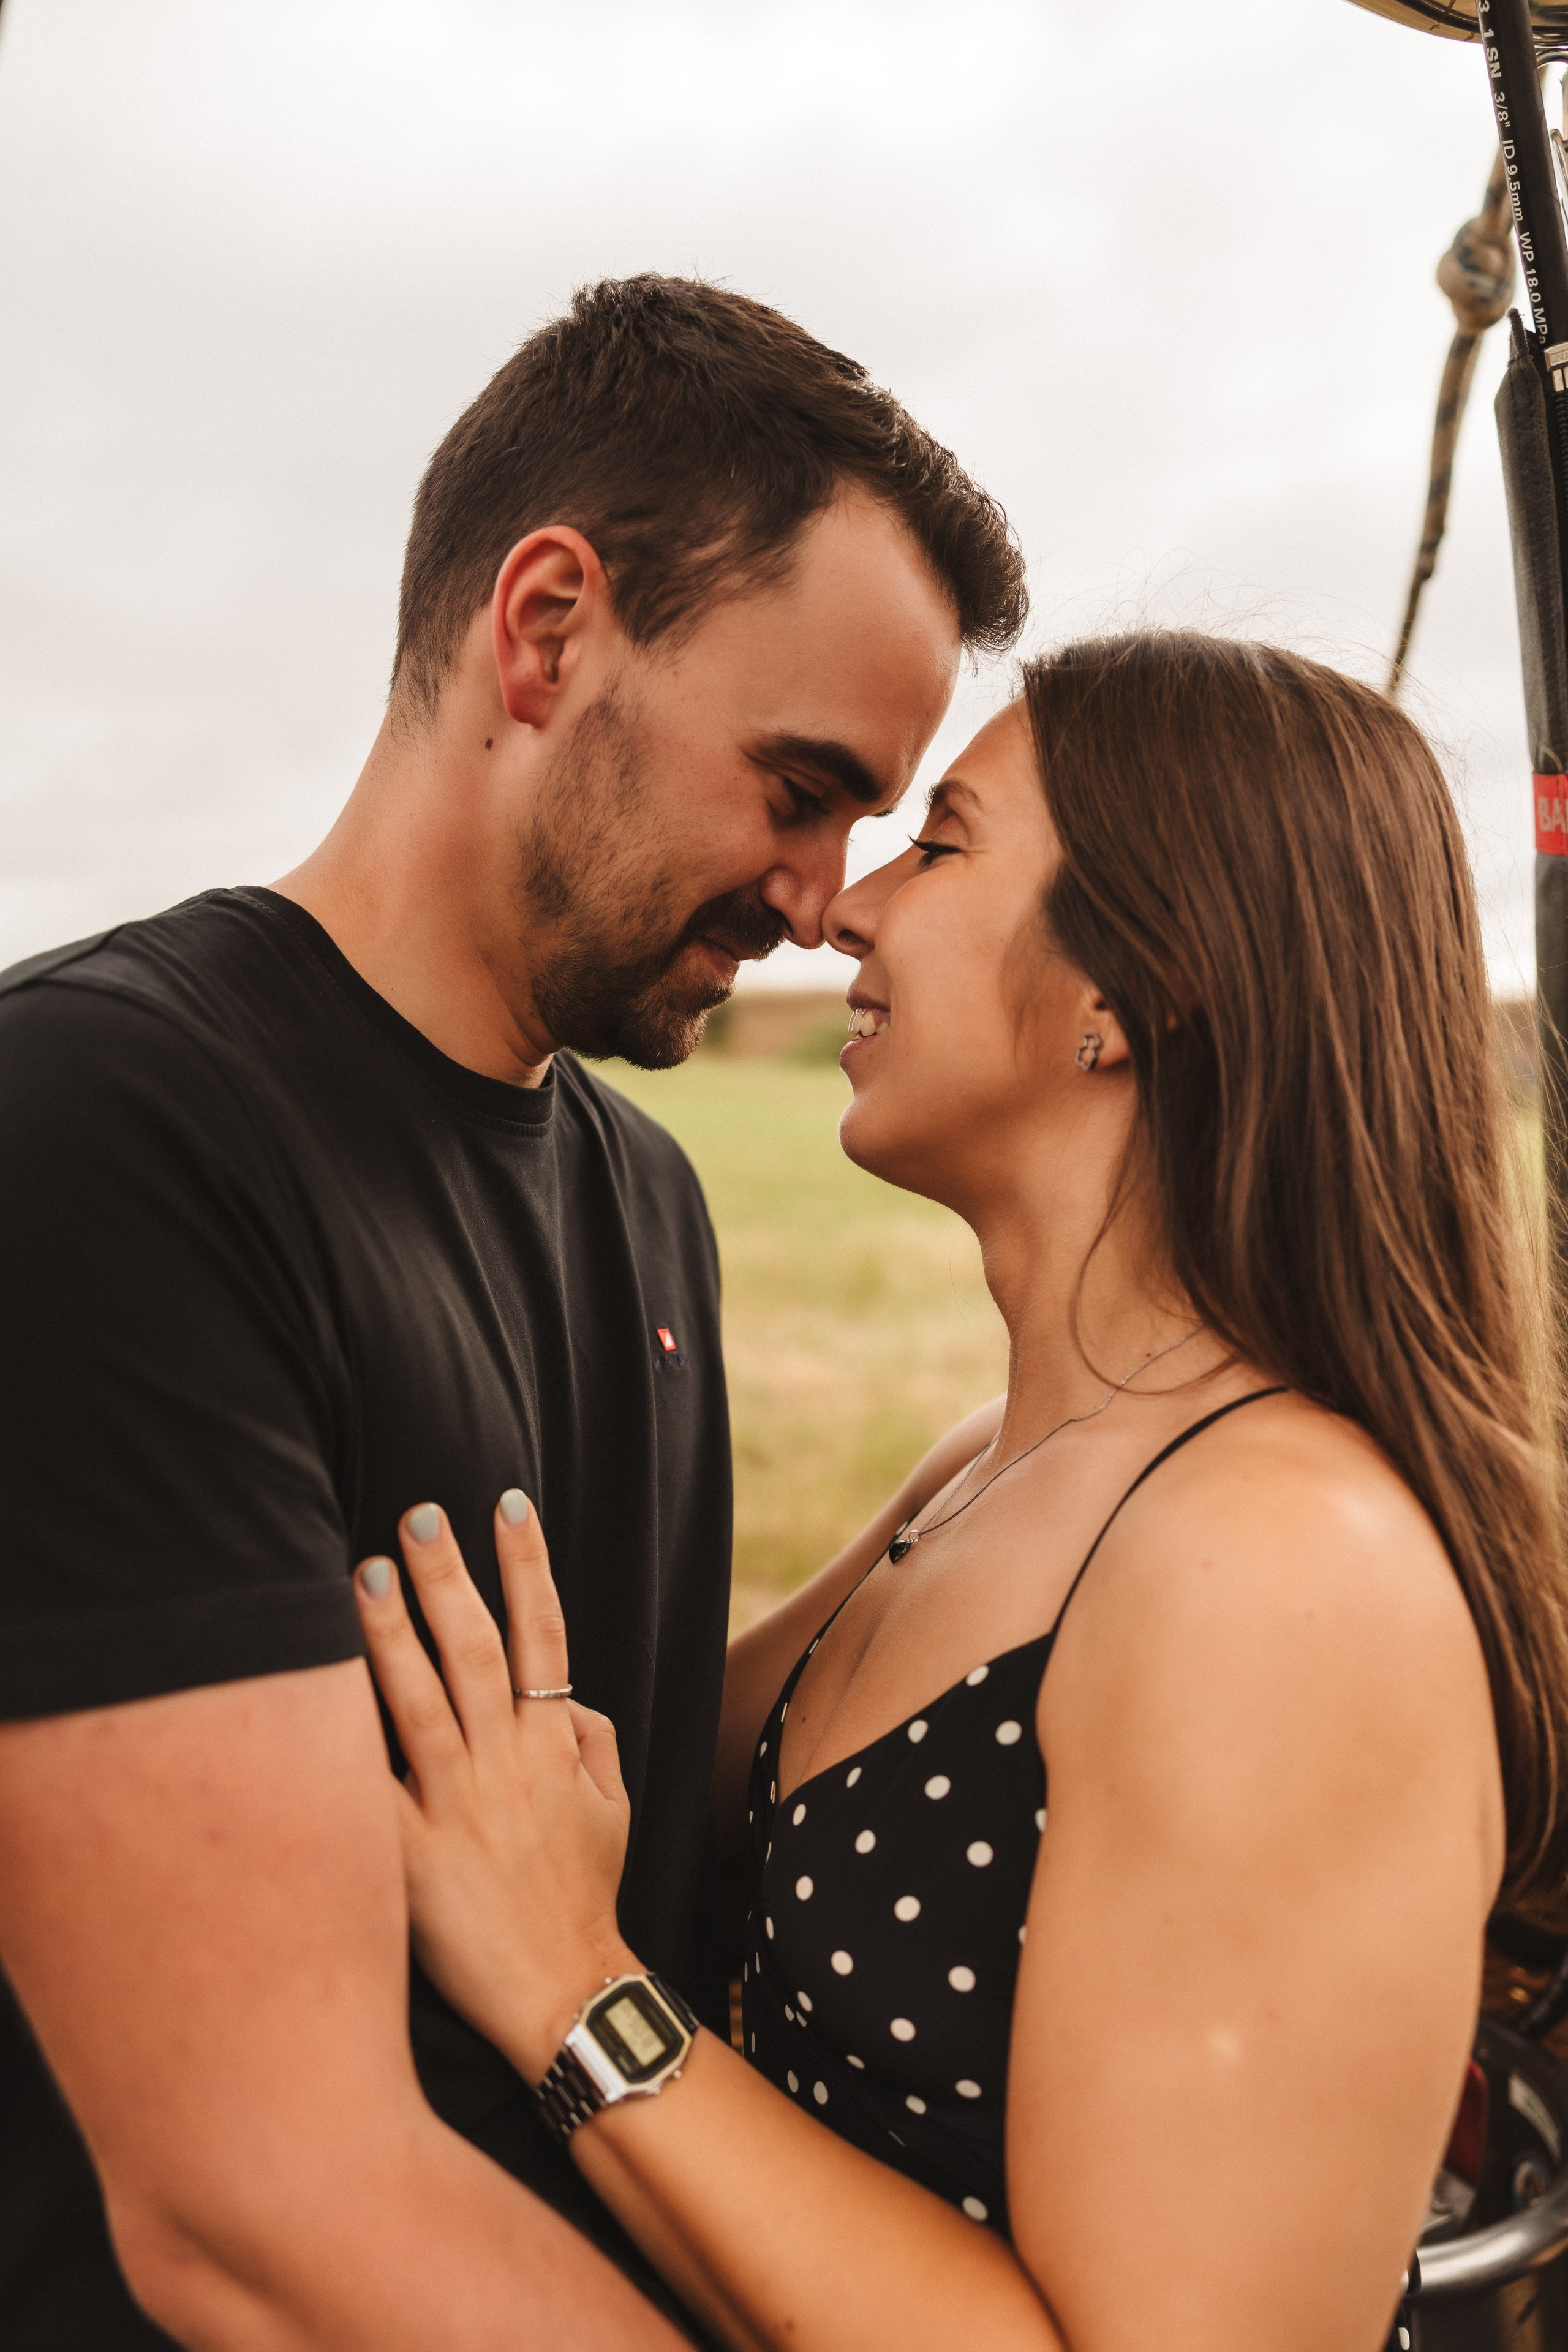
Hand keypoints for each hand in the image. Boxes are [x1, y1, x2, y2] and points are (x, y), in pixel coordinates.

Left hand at [353, 1493, 638, 2082]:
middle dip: (450, 1577)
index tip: (507, 1503)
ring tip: (365, 1572)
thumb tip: (562, 1692)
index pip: (544, 1634)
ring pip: (421, 1701)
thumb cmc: (582, 1897)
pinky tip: (305, 1697)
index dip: (527, 1565)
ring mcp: (457, 1807)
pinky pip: (368, 1788)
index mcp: (552, 1746)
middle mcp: (506, 1764)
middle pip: (477, 1650)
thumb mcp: (613, 1807)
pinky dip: (340, 1743)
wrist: (562, 1993)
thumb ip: (591, 1737)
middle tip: (418, 1515)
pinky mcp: (411, 1857)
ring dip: (393, 1633)